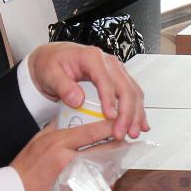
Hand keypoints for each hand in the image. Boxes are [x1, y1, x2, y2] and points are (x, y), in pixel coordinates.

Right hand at [8, 123, 116, 190]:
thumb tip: (70, 116)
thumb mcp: (38, 140)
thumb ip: (56, 127)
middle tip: (125, 142)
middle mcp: (67, 158)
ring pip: (103, 168)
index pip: (92, 131)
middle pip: (103, 149)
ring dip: (115, 162)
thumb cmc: (25, 167)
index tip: (119, 123)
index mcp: (59, 142)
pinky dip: (105, 178)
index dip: (110, 127)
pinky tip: (110, 174)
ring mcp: (72, 177)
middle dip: (118, 146)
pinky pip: (96, 184)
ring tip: (120, 157)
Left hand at [27, 43, 148, 141]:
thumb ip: (62, 86)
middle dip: (126, 113)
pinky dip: (138, 111)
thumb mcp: (49, 73)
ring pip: (134, 92)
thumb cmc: (52, 63)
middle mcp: (109, 62)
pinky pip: (133, 95)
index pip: (106, 80)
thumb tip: (77, 100)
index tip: (110, 117)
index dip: (110, 99)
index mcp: (92, 57)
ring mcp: (116, 71)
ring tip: (132, 133)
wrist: (55, 58)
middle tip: (121, 132)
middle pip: (125, 88)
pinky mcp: (119, 80)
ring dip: (136, 114)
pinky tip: (140, 125)